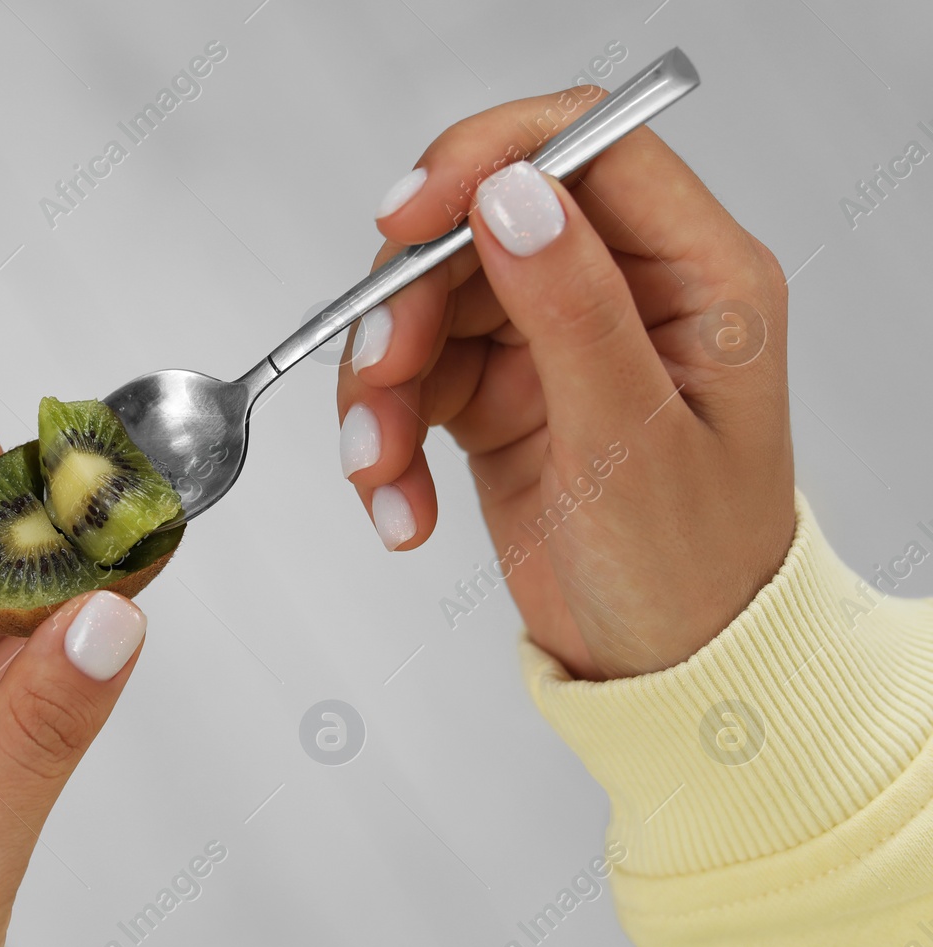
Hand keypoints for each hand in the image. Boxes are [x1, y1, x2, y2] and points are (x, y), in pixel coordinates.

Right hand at [342, 88, 794, 679]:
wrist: (662, 675)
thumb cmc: (689, 570)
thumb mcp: (633, 438)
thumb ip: (575, 308)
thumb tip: (514, 196)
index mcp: (691, 273)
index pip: (583, 147)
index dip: (486, 159)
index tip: (407, 218)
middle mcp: (619, 291)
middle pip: (479, 229)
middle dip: (410, 301)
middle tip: (380, 374)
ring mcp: (552, 342)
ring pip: (428, 306)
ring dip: (381, 385)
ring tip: (380, 469)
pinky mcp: (497, 395)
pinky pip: (412, 381)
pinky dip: (386, 438)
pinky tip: (398, 503)